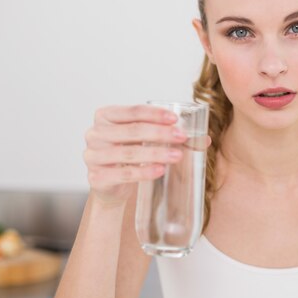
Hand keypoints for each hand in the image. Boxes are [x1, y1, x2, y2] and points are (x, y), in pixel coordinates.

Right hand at [83, 104, 207, 205]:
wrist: (112, 185)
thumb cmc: (130, 155)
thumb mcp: (145, 140)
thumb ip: (168, 134)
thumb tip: (205, 139)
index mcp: (105, 116)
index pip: (132, 111)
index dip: (154, 114)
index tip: (175, 119)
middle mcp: (95, 134)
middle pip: (132, 130)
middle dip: (160, 133)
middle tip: (182, 137)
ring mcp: (92, 156)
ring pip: (128, 152)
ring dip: (156, 153)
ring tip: (177, 156)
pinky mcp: (96, 177)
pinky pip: (122, 173)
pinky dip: (143, 172)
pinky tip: (160, 170)